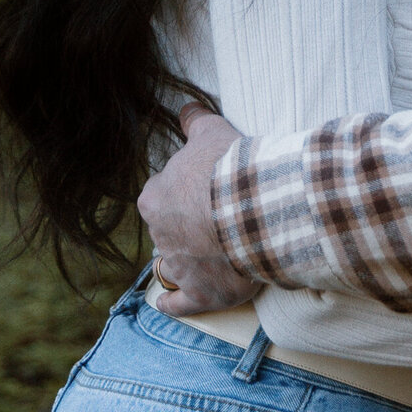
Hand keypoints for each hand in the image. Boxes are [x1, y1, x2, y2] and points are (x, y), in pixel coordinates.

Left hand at [137, 103, 261, 315]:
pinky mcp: (200, 293)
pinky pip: (178, 304)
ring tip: (203, 255)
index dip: (181, 191)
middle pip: (167, 230)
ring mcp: (180, 267)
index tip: (201, 189)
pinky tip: (168, 304)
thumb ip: (195, 121)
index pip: (159, 195)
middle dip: (183, 226)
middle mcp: (160, 236)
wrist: (256, 208)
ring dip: (183, 261)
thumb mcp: (212, 133)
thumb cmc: (231, 168)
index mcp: (155, 199)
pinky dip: (173, 304)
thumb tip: (186, 107)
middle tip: (211, 218)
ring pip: (172, 265)